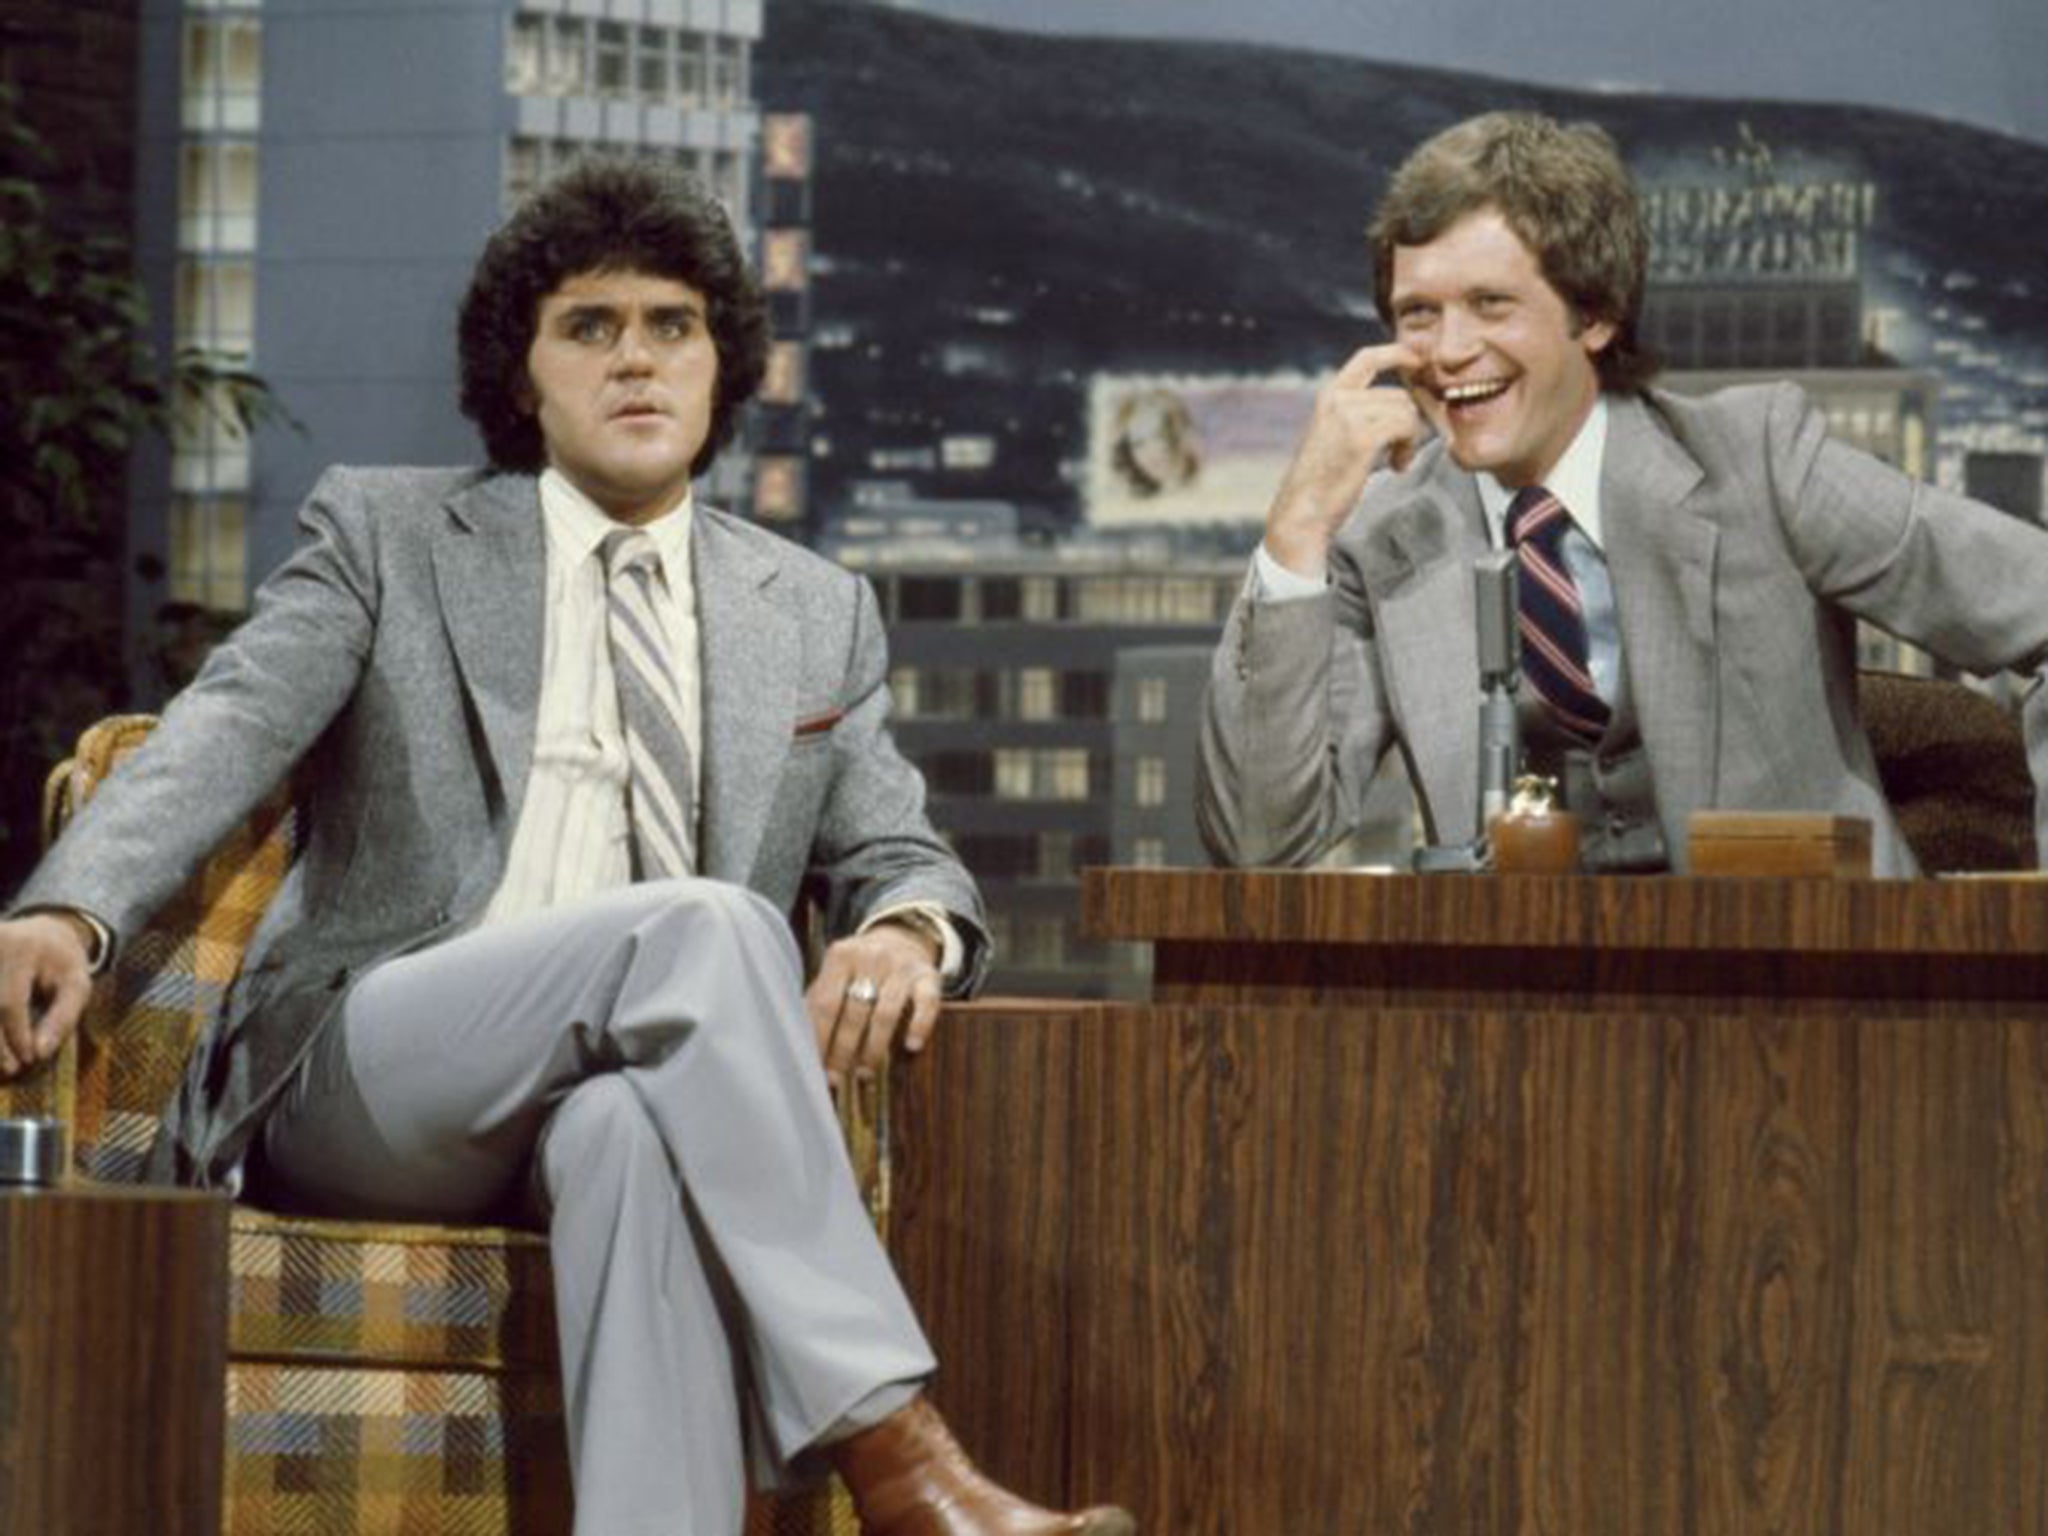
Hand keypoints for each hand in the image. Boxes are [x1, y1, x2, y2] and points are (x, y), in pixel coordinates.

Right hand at [0, 912, 95, 1077]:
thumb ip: (62, 1018)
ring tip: (3, 1064)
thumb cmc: (63, 964)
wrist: (43, 934)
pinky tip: (0, 1048)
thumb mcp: (77, 986)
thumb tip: (39, 1054)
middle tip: (11, 1069)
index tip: (28, 1060)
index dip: (16, 1036)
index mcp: (19, 948)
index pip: (9, 1002)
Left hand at [805, 921, 943, 1087]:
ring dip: (873, 1048)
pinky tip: (911, 1047)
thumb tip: (801, 1048)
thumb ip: (818, 1004)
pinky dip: (919, 1026)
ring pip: (886, 1014)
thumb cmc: (859, 969)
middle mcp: (872, 956)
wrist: (901, 940)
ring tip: (864, 1073)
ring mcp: (902, 966)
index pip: (825, 1004)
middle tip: (838, 1077)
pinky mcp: (928, 976)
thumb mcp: (835, 975)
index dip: (820, 1039)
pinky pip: (926, 1003)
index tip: (817, 1068)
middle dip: (843, 1050)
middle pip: (854, 1012)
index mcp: (841, 956)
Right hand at [1264, 342, 1425, 577]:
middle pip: (1398, 394)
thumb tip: (1404, 406)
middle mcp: (1337, 399)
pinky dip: (1409, 447)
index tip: (1417, 360)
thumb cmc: (1321, 483)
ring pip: (1405, 410)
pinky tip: (1397, 466)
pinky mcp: (1362, 436)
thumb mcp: (1335, 436)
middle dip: (1409, 421)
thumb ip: (1361, 415)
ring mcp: (1348, 415)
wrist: (1302, 513)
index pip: (1368, 357)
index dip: (1397, 353)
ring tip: (1396, 461)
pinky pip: (1406, 426)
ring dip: (1409, 438)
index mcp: (1329, 396)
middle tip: (1401, 451)